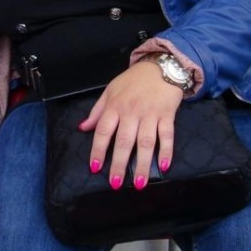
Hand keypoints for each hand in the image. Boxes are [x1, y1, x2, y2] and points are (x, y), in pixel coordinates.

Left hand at [79, 61, 182, 189]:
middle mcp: (131, 112)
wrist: (160, 67)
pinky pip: (167, 136)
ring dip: (142, 164)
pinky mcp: (167, 115)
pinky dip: (166, 151)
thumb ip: (97, 111)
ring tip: (139, 183)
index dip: (98, 150)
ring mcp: (150, 114)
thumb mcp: (110, 91)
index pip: (103, 131)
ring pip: (145, 142)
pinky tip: (163, 166)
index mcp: (115, 106)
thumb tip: (83, 128)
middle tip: (116, 183)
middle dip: (119, 164)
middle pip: (124, 141)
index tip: (95, 167)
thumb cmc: (133, 81)